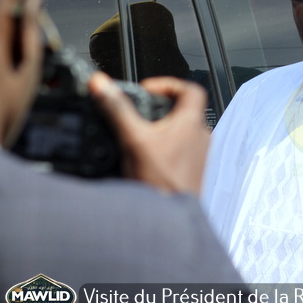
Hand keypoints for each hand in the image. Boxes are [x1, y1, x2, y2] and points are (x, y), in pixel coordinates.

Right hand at [88, 71, 209, 195]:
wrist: (170, 218)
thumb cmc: (160, 183)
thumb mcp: (133, 139)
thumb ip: (117, 110)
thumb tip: (102, 85)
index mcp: (192, 123)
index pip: (191, 89)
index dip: (169, 84)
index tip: (148, 89)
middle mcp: (200, 137)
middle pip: (185, 110)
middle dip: (160, 108)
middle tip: (140, 111)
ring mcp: (198, 155)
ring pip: (181, 131)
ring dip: (161, 128)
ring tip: (139, 133)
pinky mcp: (191, 171)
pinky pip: (179, 150)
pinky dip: (163, 147)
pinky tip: (144, 156)